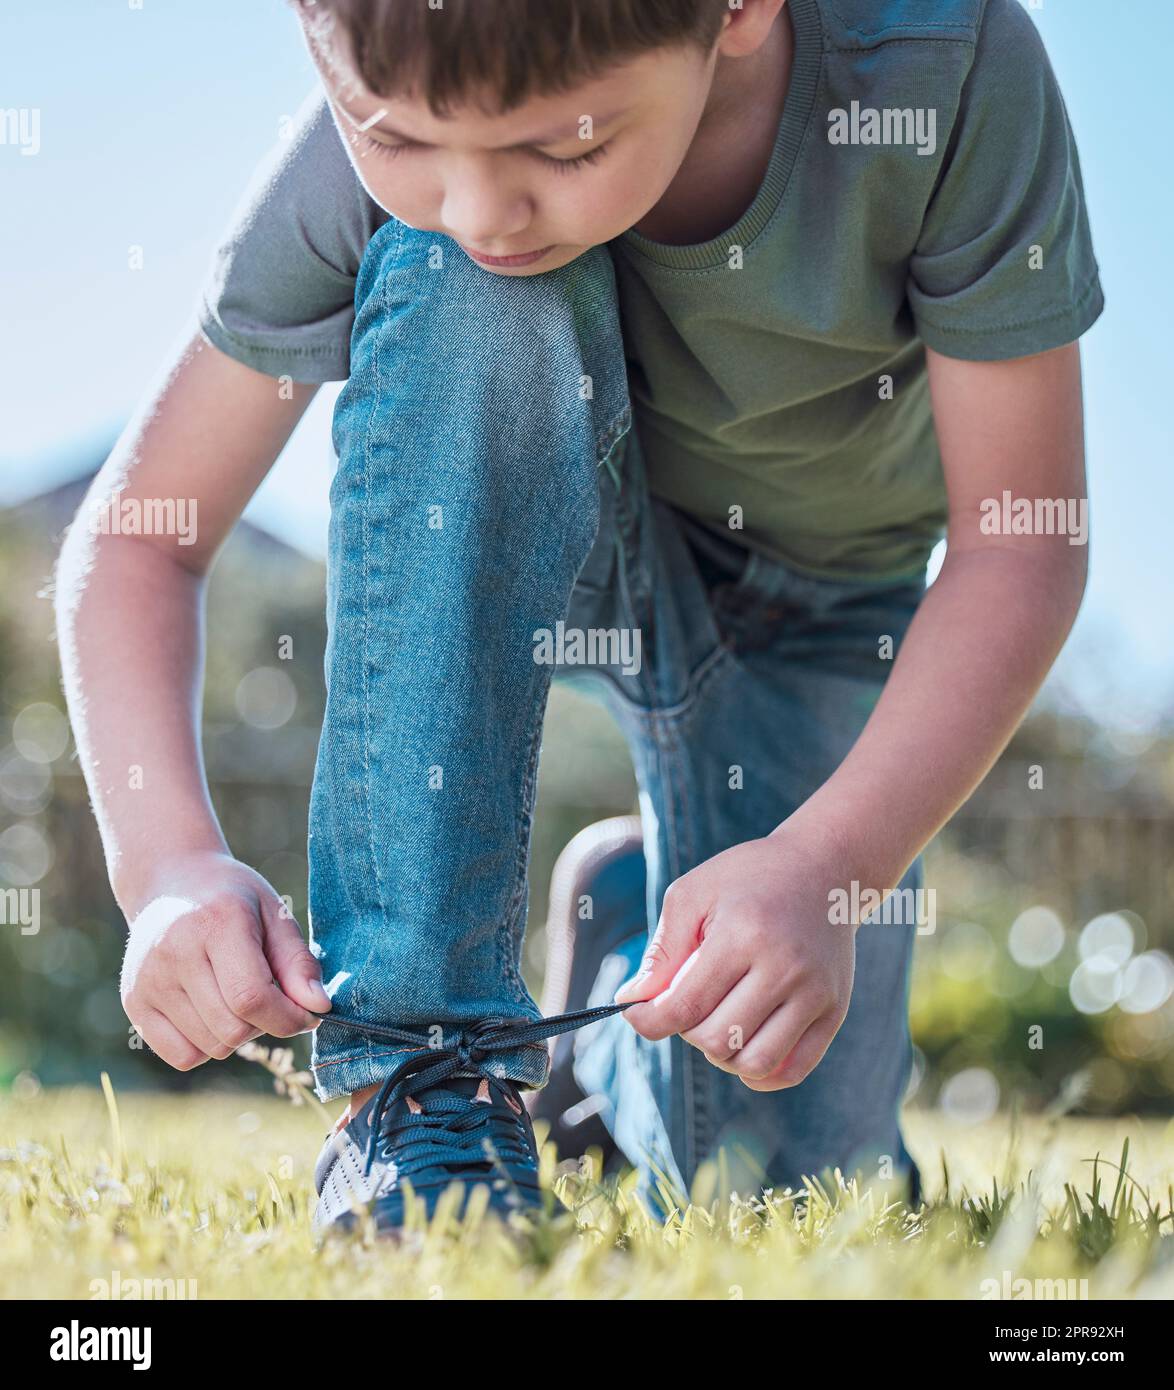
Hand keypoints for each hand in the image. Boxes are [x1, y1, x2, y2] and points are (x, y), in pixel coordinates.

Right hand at [120, 850, 329, 1070]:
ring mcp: (147, 981)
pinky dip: (207, 1045)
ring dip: (238, 1034)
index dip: (288, 1017)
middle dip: (266, 1024)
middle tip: (270, 997)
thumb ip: (299, 962)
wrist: (171, 882)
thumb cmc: (233, 900)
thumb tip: (319, 1007)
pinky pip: (183, 1057)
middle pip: (233, 1029)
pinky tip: (211, 1011)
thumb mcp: (275, 914)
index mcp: (215, 924)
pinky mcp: (134, 1002)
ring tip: (236, 996)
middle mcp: (174, 954)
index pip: (251, 998)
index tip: (308, 1013)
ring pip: (212, 1047)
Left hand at [614, 832, 855, 1090]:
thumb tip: (631, 1003)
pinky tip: (743, 1047)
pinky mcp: (835, 1010)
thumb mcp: (692, 894)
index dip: (649, 1021)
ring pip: (754, 1063)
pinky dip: (759, 1073)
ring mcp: (816, 993)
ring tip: (718, 1021)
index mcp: (743, 936)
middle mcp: (785, 968)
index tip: (635, 1013)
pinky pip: (792, 1069)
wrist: (824, 868)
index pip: (685, 1007)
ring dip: (723, 1054)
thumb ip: (661, 953)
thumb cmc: (748, 878)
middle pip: (718, 1040)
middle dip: (687, 1031)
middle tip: (689, 1001)